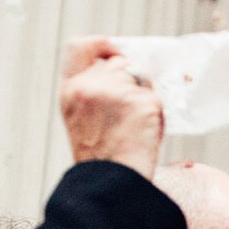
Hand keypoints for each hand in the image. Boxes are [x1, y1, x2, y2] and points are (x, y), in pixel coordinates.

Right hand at [58, 37, 163, 176]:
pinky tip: (144, 136)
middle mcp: (90, 86)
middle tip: (129, 114)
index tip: (114, 51)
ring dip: (144, 99)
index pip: (80, 47)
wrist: (111, 183)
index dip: (100, 44)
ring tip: (134, 128)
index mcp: (72, 90)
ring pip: (142, 80)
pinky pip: (156, 99)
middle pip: (121, 65)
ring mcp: (117, 92)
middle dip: (131, 83)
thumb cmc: (102, 158)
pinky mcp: (142, 102)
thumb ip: (93, 91)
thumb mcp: (81, 118)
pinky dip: (156, 117)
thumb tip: (122, 68)